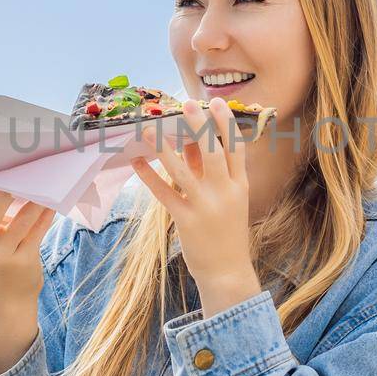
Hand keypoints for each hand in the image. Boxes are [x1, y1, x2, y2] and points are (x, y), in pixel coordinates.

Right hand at [0, 187, 56, 302]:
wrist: (7, 296)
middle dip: (10, 188)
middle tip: (25, 172)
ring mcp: (1, 253)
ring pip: (22, 219)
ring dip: (36, 201)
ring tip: (45, 186)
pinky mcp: (23, 261)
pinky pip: (37, 231)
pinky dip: (45, 216)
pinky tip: (52, 205)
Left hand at [130, 97, 260, 312]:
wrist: (227, 273)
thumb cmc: (227, 233)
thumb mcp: (229, 201)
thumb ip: (213, 173)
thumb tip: (194, 143)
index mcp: (238, 185)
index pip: (234, 149)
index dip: (225, 124)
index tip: (216, 103)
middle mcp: (224, 193)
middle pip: (212, 153)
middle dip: (200, 126)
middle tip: (187, 103)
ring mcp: (205, 207)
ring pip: (182, 170)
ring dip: (164, 147)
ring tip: (150, 128)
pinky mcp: (186, 220)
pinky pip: (164, 193)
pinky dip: (149, 176)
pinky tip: (137, 161)